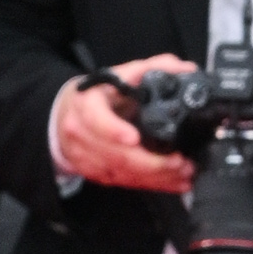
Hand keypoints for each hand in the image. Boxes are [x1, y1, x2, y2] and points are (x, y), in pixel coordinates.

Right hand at [54, 55, 196, 192]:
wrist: (67, 115)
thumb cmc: (98, 95)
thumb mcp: (119, 75)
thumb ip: (152, 69)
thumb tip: (185, 69)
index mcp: (86, 105)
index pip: (97, 120)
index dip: (115, 131)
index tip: (135, 138)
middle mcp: (81, 133)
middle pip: (117, 155)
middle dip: (152, 163)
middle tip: (181, 163)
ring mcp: (85, 157)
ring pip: (123, 173)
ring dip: (157, 178)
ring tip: (185, 174)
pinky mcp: (94, 174)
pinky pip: (124, 184)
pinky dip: (151, 185)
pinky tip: (173, 182)